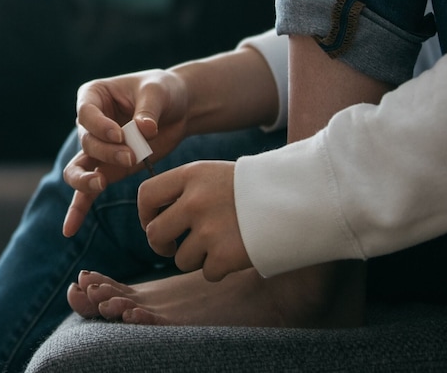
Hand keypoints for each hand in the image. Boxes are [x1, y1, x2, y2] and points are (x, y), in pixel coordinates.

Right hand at [62, 68, 188, 236]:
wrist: (178, 109)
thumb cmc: (164, 92)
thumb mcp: (158, 92)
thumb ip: (149, 110)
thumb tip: (145, 128)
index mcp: (93, 95)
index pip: (85, 113)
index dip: (99, 126)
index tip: (120, 134)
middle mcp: (88, 123)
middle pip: (86, 142)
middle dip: (106, 153)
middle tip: (130, 157)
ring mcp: (96, 148)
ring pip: (78, 168)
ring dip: (87, 179)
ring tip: (101, 184)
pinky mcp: (107, 169)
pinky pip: (87, 191)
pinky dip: (78, 209)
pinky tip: (69, 230)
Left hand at [137, 160, 251, 280]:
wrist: (300, 196)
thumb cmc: (254, 187)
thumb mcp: (215, 174)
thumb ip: (186, 191)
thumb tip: (156, 216)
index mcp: (191, 175)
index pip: (146, 195)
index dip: (146, 214)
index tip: (155, 223)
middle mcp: (194, 201)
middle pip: (155, 233)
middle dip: (162, 245)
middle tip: (173, 247)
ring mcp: (209, 229)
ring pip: (181, 259)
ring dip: (197, 257)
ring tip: (219, 244)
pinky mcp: (225, 255)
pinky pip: (207, 273)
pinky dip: (219, 269)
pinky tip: (236, 253)